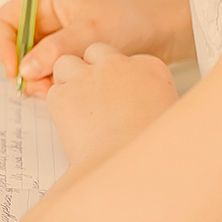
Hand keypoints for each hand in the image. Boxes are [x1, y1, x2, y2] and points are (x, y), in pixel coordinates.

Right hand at [0, 0, 191, 95]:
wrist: (158, 34)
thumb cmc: (128, 20)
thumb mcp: (90, 33)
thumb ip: (56, 50)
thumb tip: (24, 69)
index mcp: (43, 0)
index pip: (2, 22)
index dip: (2, 47)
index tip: (16, 71)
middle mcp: (42, 18)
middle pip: (12, 48)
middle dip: (23, 69)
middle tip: (40, 87)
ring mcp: (51, 39)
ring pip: (26, 65)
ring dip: (36, 81)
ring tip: (57, 89)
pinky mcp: (62, 56)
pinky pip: (43, 74)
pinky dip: (49, 85)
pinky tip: (66, 88)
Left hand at [45, 43, 178, 171]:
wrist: (129, 170)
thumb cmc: (151, 150)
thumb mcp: (167, 116)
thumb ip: (153, 100)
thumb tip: (143, 105)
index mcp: (150, 67)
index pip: (128, 59)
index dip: (119, 77)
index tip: (120, 94)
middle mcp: (118, 64)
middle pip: (95, 52)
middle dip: (91, 69)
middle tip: (94, 97)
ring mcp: (88, 76)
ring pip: (66, 63)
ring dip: (68, 80)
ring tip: (78, 108)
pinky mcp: (63, 94)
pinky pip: (54, 90)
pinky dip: (59, 104)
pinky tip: (71, 124)